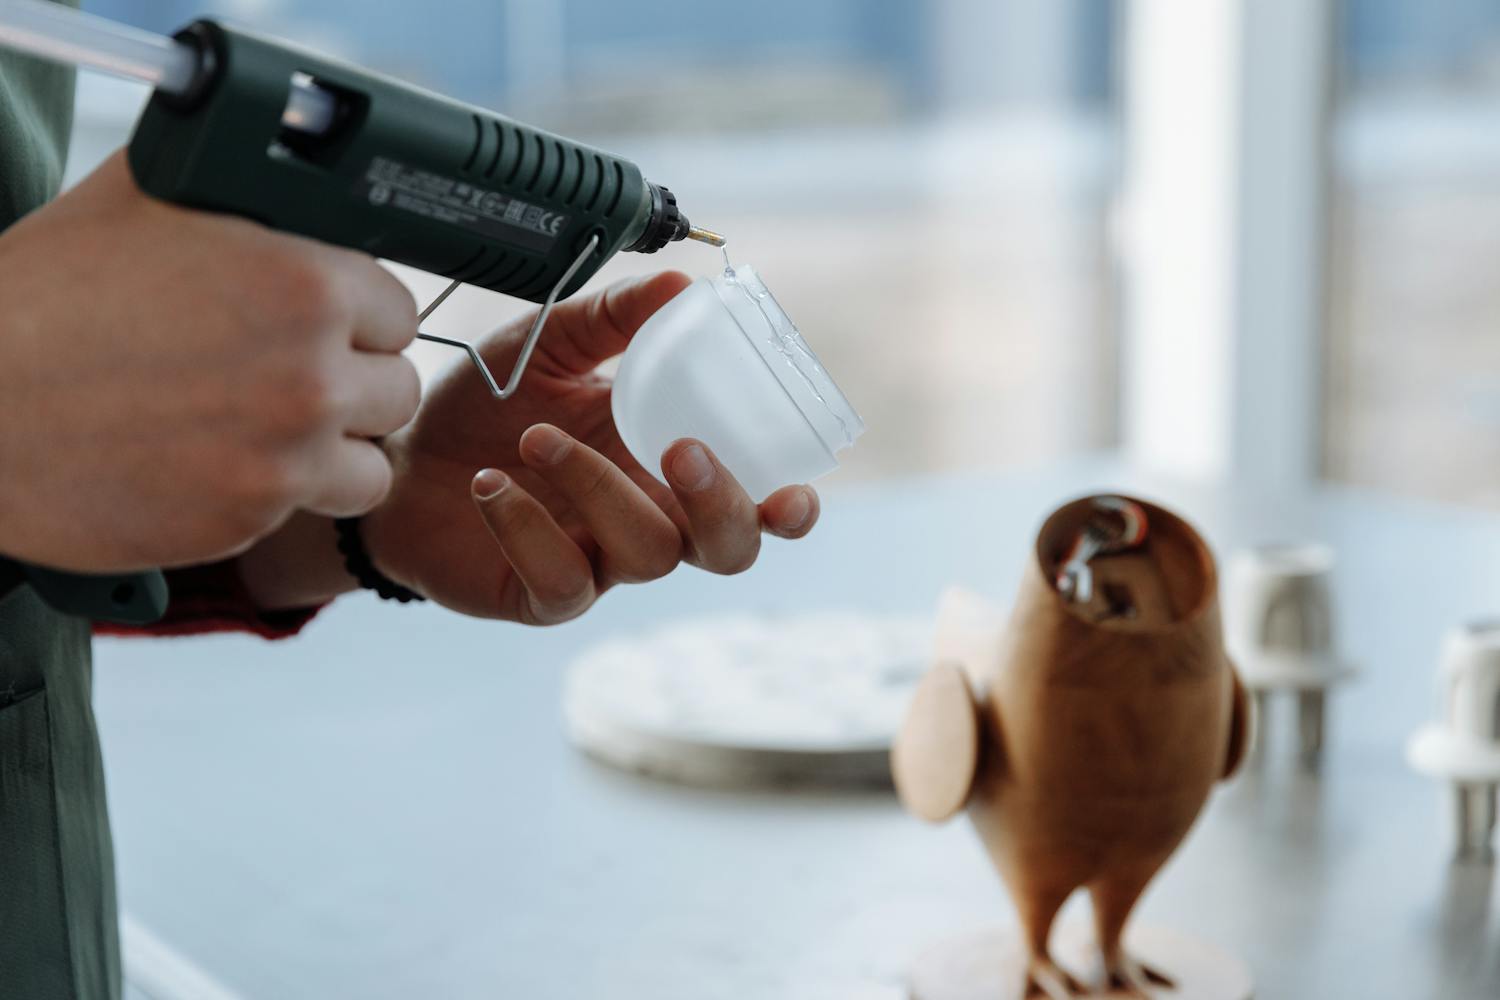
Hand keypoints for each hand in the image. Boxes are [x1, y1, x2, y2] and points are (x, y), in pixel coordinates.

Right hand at [0, 152, 419, 571]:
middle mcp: (312, 377)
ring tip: (268, 428)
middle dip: (352, 382)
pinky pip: (300, 511)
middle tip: (291, 375)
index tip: (325, 324)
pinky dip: (269, 492)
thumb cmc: (41, 297)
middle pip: (395, 389)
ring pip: (370, 466)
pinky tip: (213, 461)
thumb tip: (293, 185)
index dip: (359, 316)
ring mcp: (285, 459)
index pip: (398, 310)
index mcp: (307, 286)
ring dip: (332, 450)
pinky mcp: (247, 522)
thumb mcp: (147, 197)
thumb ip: (247, 202)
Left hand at [359, 272, 818, 622]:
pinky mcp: (544, 595)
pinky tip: (490, 485)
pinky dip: (529, 528)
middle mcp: (651, 519)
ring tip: (529, 436)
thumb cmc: (489, 405)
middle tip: (677, 446)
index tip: (795, 491)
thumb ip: (615, 321)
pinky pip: (563, 580)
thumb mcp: (551, 347)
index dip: (789, 508)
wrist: (400, 458)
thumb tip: (681, 283)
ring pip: (648, 554)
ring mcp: (601, 563)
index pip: (756, 501)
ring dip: (598, 487)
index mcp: (669, 464)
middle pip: (729, 548)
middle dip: (721, 503)